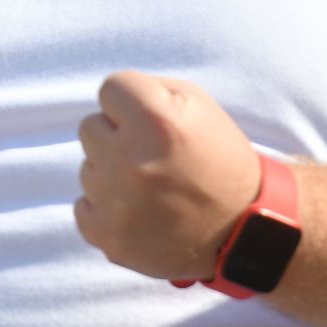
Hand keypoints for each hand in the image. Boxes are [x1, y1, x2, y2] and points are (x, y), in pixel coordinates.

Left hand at [73, 71, 262, 280]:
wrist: (244, 229)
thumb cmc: (220, 159)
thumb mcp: (199, 105)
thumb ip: (149, 90)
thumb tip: (109, 100)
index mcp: (156, 122)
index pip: (109, 89)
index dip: (131, 101)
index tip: (151, 119)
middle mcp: (130, 161)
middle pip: (90, 127)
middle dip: (118, 135)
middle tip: (152, 154)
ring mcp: (116, 203)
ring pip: (88, 168)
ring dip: (113, 172)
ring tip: (152, 186)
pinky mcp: (109, 237)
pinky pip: (83, 207)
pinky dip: (106, 208)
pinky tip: (139, 210)